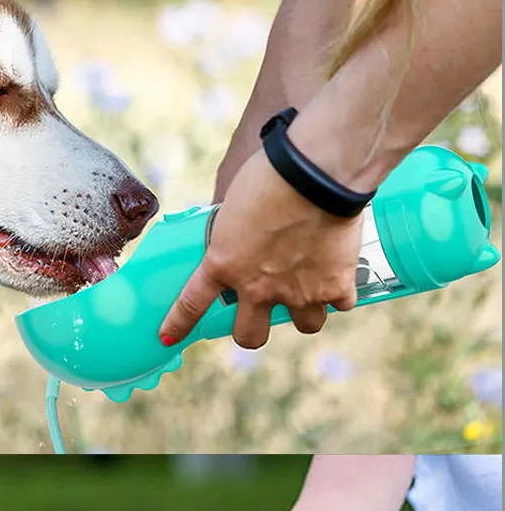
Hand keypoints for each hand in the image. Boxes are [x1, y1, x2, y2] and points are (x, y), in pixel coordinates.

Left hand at [159, 147, 361, 349]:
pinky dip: (342, 291)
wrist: (315, 173)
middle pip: (250, 337)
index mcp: (224, 264)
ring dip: (307, 311)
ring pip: (305, 325)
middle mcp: (258, 288)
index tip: (168, 337)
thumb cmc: (271, 175)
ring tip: (312, 289)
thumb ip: (232, 230)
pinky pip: (341, 304)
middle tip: (262, 312)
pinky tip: (341, 273)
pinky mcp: (335, 286)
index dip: (179, 324)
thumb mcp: (233, 204)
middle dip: (254, 330)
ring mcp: (298, 292)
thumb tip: (238, 234)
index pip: (192, 304)